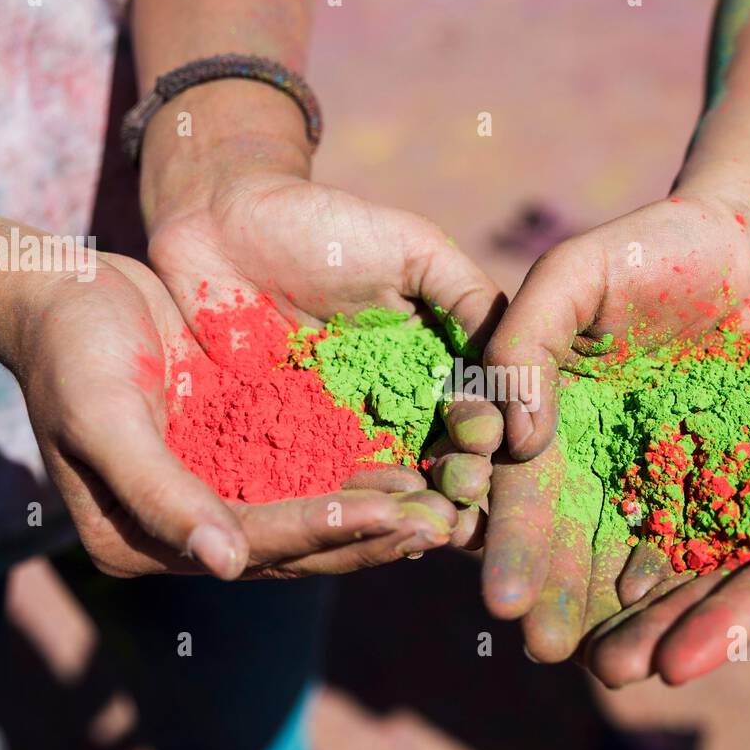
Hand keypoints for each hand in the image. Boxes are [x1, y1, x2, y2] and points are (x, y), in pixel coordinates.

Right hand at [11, 252, 457, 579]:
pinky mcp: (242, 458)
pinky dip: (358, 475)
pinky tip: (412, 464)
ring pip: (311, 518)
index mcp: (141, 542)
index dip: (323, 530)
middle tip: (441, 524)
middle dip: (369, 536)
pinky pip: (309, 476)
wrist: (64, 295)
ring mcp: (217, 496)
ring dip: (375, 514)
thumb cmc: (71, 350)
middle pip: (291, 546)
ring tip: (441, 502)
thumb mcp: (104, 417)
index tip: (394, 515)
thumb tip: (228, 566)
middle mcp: (186, 532)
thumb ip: (161, 493)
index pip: (250, 544)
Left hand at [146, 169, 506, 544]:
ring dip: (402, 510)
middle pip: (433, 464)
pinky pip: (307, 488)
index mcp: (433, 373)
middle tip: (461, 500)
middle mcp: (393, 415)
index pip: (471, 416)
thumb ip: (469, 300)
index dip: (484, 434)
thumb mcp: (414, 250)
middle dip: (451, 485)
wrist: (223, 223)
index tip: (489, 444)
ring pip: (378, 487)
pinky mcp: (275, 451)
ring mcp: (335, 438)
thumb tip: (527, 366)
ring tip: (419, 526)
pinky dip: (331, 510)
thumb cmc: (328, 227)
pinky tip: (351, 522)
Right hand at [482, 192, 749, 659]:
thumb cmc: (651, 248)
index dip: (507, 544)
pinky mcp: (718, 475)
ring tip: (603, 662)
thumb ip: (525, 342)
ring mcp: (656, 469)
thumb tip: (517, 440)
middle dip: (553, 593)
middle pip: (568, 534)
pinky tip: (671, 615)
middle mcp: (595, 453)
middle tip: (542, 650)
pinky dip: (683, 574)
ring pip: (628, 547)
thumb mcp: (571, 275)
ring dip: (611, 605)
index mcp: (548, 414)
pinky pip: (700, 531)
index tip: (498, 600)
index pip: (519, 489)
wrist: (748, 242)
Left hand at [584, 270, 749, 685]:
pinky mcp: (715, 453)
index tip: (674, 668)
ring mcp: (749, 492)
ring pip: (684, 550)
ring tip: (577, 642)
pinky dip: (627, 522)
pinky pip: (664, 489)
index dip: (732, 626)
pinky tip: (576, 551)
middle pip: (723, 586)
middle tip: (605, 672)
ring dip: (634, 597)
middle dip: (665, 631)